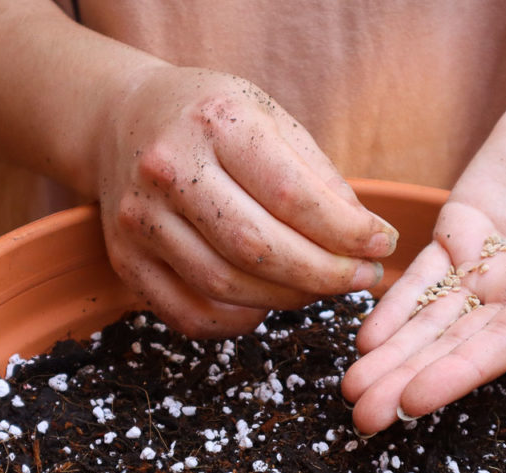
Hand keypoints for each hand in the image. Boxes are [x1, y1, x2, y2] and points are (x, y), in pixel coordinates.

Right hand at [96, 66, 396, 337]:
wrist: (122, 119)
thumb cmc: (212, 120)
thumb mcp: (270, 118)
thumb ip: (318, 177)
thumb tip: (367, 240)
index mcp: (215, 122)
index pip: (291, 195)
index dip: (347, 233)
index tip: (383, 246)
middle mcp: (168, 169)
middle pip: (258, 248)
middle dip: (324, 274)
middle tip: (362, 279)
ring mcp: (140, 219)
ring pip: (226, 285)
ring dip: (289, 298)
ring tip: (320, 287)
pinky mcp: (126, 261)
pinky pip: (190, 315)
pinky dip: (239, 321)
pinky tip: (267, 303)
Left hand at [343, 79, 505, 433]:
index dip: (457, 374)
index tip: (412, 402)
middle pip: (458, 343)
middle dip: (409, 379)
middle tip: (362, 416)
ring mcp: (489, 262)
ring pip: (431, 317)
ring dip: (393, 353)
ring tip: (351, 387)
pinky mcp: (461, 230)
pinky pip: (422, 274)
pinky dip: (395, 304)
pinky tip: (365, 335)